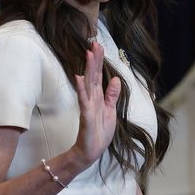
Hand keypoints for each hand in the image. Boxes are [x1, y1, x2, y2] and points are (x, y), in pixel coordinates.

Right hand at [72, 41, 119, 166]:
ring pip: (88, 83)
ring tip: (89, 54)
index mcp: (99, 97)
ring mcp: (88, 105)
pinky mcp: (86, 115)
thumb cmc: (100, 132)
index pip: (99, 75)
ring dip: (89, 69)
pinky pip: (84, 100)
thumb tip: (115, 79)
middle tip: (95, 44)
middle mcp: (92, 98)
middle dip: (95, 60)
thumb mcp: (111, 111)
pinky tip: (79, 78)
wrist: (92, 151)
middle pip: (93, 75)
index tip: (99, 47)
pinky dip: (81, 89)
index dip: (99, 61)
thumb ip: (112, 95)